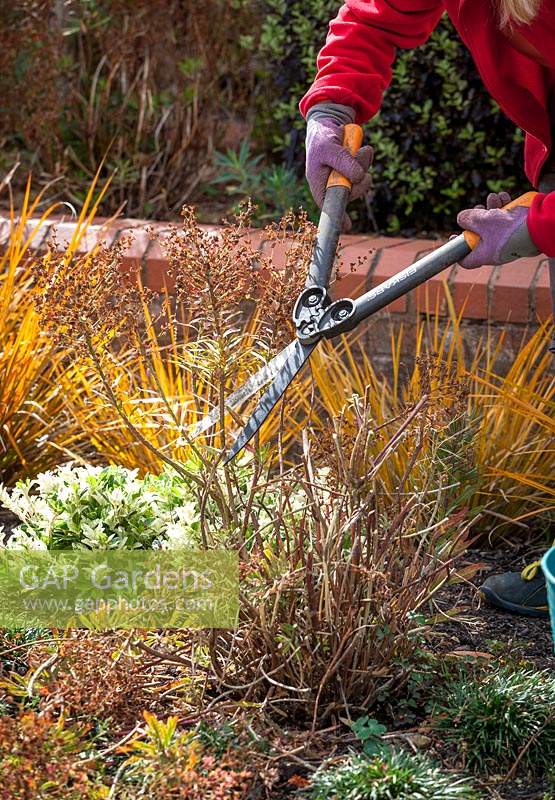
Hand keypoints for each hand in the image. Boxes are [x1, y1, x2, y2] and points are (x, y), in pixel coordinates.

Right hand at [305, 109, 372, 230]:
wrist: (328, 122)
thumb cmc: (322, 138)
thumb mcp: (329, 148)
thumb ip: (343, 162)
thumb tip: (358, 177)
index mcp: (319, 184)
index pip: (328, 205)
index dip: (337, 217)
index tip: (346, 226)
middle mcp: (332, 185)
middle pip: (351, 193)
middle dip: (360, 179)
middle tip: (360, 159)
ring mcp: (343, 178)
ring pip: (361, 181)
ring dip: (364, 164)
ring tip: (359, 150)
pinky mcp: (353, 170)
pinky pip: (366, 170)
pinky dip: (366, 159)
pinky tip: (362, 150)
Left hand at [458, 191, 538, 268]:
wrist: (539, 226)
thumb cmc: (509, 228)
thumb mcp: (481, 221)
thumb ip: (467, 219)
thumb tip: (461, 218)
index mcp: (485, 255)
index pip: (466, 260)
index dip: (457, 250)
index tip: (453, 236)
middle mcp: (496, 251)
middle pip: (480, 237)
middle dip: (477, 219)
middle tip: (478, 208)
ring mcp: (508, 242)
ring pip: (494, 225)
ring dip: (491, 208)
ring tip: (494, 198)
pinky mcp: (518, 232)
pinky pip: (507, 221)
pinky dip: (505, 208)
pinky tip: (504, 197)